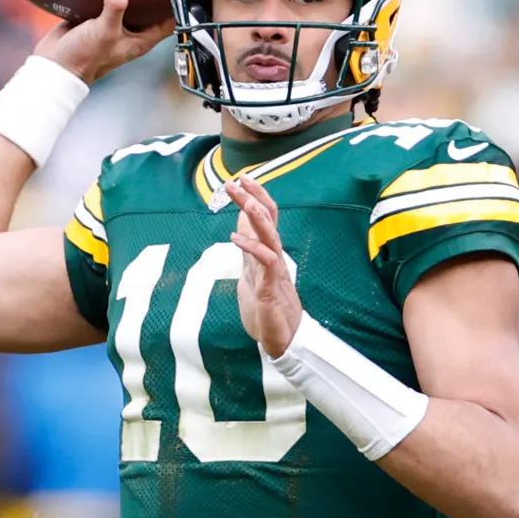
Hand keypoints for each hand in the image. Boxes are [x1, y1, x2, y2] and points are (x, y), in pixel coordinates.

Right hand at [34, 0, 173, 83]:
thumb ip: (115, 6)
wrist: (55, 65)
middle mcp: (129, 31)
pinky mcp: (94, 16)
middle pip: (148, 6)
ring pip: (126, 1)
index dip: (175, 2)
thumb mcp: (104, 31)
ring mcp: (112, 23)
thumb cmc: (85, 60)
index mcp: (141, 39)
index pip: (168, 20)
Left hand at [228, 175, 301, 357]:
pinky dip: (251, 247)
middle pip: (268, 219)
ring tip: (244, 199)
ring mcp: (274, 271)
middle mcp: (274, 256)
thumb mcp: (251, 272)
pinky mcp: (272, 287)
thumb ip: (249, 248)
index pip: (266, 217)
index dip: (255, 196)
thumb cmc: (267, 308)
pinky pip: (265, 261)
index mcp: (268, 252)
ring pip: (270, 235)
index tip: (241, 178)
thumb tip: (241, 225)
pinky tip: (235, 238)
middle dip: (254, 197)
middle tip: (238, 180)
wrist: (282, 339)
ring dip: (257, 216)